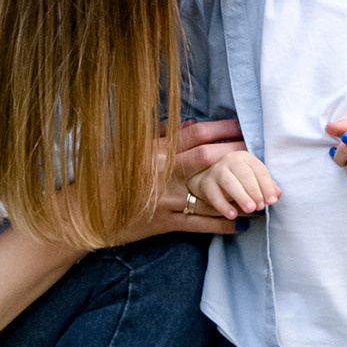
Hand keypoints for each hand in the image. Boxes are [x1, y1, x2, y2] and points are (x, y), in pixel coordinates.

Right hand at [119, 121, 259, 242]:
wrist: (86, 214)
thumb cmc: (110, 178)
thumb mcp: (133, 150)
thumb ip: (161, 135)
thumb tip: (192, 122)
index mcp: (156, 151)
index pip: (194, 135)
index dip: (220, 129)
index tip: (242, 126)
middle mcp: (162, 172)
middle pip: (206, 160)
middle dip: (235, 157)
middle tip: (260, 156)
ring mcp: (164, 199)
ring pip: (207, 194)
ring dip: (235, 194)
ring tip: (259, 194)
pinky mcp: (164, 223)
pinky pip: (199, 223)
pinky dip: (222, 224)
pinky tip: (240, 223)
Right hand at [193, 147, 280, 220]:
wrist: (210, 180)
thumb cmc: (238, 181)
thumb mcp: (253, 181)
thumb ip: (266, 187)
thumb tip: (278, 194)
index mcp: (246, 158)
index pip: (259, 170)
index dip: (267, 186)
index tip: (272, 201)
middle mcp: (231, 160)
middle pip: (244, 174)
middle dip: (255, 191)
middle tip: (261, 206)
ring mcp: (217, 170)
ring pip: (229, 181)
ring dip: (241, 196)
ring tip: (250, 209)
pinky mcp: (205, 183)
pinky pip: (214, 194)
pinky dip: (223, 205)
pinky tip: (232, 215)